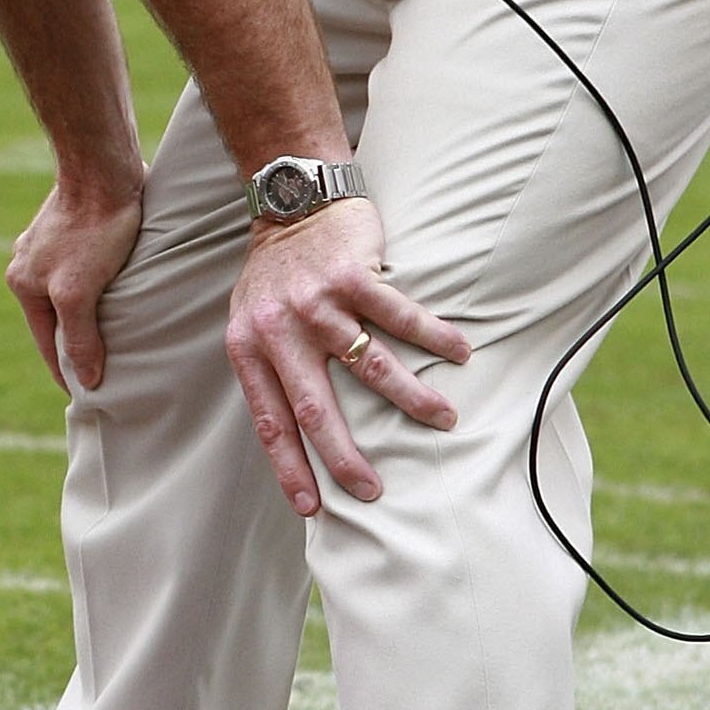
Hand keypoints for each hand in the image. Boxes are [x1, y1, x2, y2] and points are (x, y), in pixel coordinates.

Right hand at [6, 174, 145, 392]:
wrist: (103, 169)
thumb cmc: (93, 229)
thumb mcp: (79, 292)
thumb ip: (80, 337)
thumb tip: (86, 379)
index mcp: (22, 283)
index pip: (47, 342)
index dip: (67, 370)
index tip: (87, 394)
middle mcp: (27, 264)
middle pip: (56, 318)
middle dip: (77, 341)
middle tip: (105, 367)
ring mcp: (47, 244)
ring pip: (69, 293)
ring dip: (89, 313)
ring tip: (116, 331)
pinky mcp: (71, 228)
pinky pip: (81, 270)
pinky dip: (97, 287)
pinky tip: (117, 289)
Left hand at [225, 198, 469, 516]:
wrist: (290, 201)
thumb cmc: (274, 273)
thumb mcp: (252, 322)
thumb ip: (269, 368)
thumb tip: (294, 433)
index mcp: (249, 348)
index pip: (270, 421)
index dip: (290, 467)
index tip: (312, 508)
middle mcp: (280, 330)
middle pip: (316, 408)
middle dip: (345, 457)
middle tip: (373, 491)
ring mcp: (317, 303)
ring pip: (370, 366)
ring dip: (411, 399)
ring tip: (444, 421)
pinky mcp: (352, 274)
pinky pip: (400, 315)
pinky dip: (434, 337)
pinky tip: (460, 353)